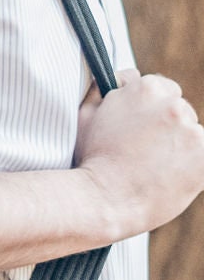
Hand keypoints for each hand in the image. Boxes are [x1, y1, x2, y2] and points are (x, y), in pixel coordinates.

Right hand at [76, 68, 203, 236]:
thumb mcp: (87, 114)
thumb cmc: (92, 160)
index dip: (151, 112)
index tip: (142, 131)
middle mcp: (173, 105)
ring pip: (192, 136)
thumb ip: (106, 89)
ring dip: (180, 149)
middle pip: (181, 112)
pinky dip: (191, 168)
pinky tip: (169, 178)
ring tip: (154, 169)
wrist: (103, 201)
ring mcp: (192, 131)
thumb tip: (126, 78)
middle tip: (145, 153)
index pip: (164, 90)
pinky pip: (201, 158)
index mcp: (147, 89)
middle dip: (167, 129)